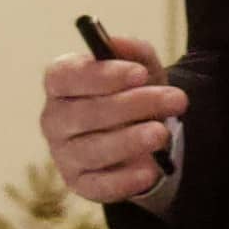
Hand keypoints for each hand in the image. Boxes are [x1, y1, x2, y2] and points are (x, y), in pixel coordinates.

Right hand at [41, 27, 183, 204]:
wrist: (139, 132)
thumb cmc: (131, 93)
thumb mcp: (139, 67)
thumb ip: (132, 51)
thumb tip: (117, 43)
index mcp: (60, 83)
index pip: (64, 76)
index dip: (100, 75)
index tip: (139, 74)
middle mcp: (53, 119)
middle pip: (84, 113)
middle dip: (133, 105)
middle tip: (175, 101)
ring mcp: (63, 154)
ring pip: (92, 150)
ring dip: (130, 141)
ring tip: (161, 134)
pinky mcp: (79, 183)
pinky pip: (98, 185)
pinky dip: (125, 180)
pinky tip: (150, 171)